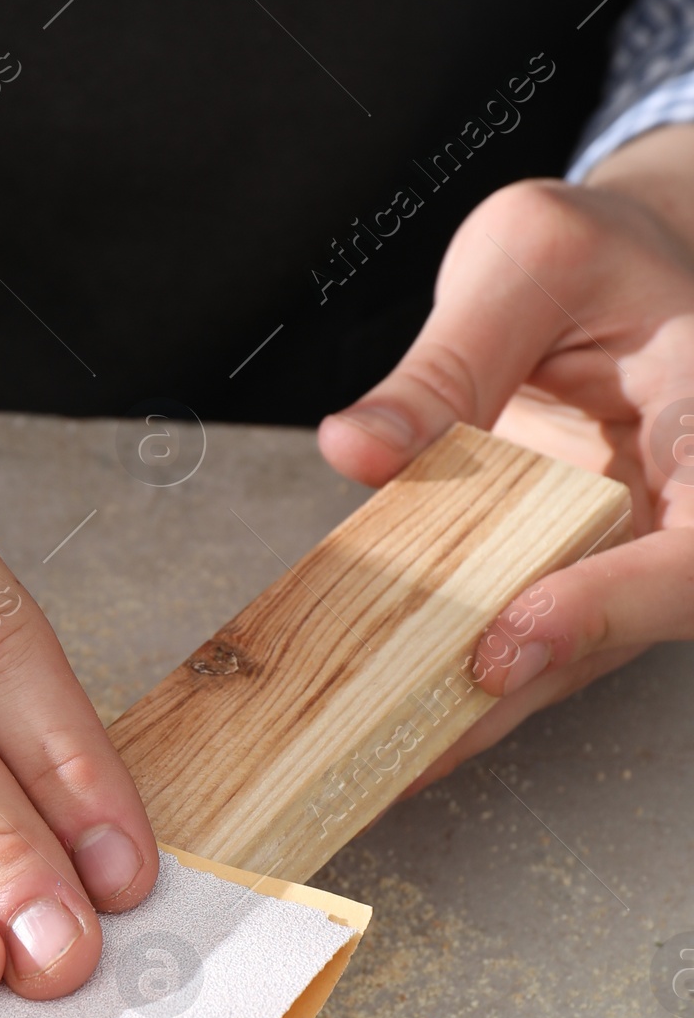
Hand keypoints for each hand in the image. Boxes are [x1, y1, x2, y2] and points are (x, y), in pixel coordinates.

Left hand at [318, 128, 693, 782]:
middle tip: (405, 742)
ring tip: (364, 757)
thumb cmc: (600, 263)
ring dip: (463, 713)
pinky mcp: (567, 587)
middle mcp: (686, 523)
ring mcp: (628, 568)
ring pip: (557, 663)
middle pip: (617, 638)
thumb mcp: (530, 259)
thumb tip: (357, 450)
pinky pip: (512, 649)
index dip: (604, 612)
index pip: (687, 559)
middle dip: (505, 693)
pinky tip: (360, 724)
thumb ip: (446, 360)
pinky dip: (438, 686)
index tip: (508, 640)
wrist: (623, 282)